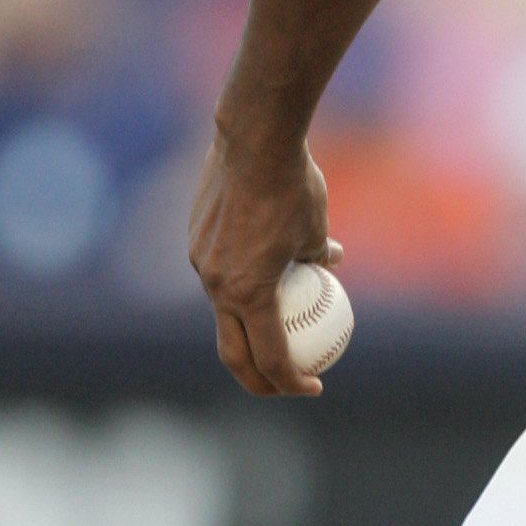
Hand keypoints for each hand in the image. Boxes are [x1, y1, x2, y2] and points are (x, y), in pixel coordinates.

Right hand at [188, 123, 337, 398]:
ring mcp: (200, 263)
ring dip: (249, 327)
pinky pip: (217, 274)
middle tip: (285, 384)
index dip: (292, 382)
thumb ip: (319, 255)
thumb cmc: (293, 184)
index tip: (313, 386)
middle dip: (258, 380)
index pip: (270, 358)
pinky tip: (261, 268)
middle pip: (233, 352)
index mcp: (249, 293)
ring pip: (223, 311)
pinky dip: (239, 283)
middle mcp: (216, 284)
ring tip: (276, 328)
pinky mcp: (194, 240)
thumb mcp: (318, 226)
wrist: (251, 138)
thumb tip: (331, 264)